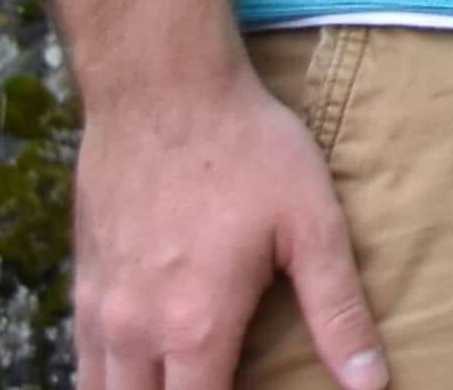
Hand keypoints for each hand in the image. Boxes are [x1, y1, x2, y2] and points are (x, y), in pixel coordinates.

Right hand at [70, 55, 379, 389]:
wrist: (164, 92)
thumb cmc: (248, 152)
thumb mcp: (312, 226)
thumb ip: (338, 312)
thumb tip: (370, 382)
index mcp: (195, 328)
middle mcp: (134, 331)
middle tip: (220, 382)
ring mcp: (99, 310)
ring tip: (183, 380)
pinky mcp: (82, 283)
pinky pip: (83, 359)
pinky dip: (108, 379)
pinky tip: (140, 371)